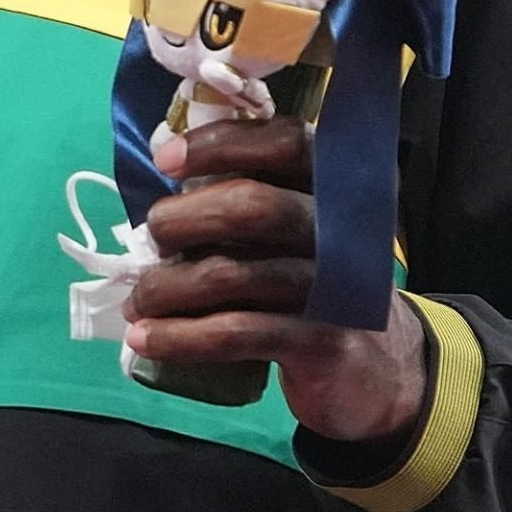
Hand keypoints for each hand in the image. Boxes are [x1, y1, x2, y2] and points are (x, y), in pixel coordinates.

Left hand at [124, 120, 426, 445]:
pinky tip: (145, 339)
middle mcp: (339, 229)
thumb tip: (161, 197)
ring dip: (168, 287)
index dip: (220, 144)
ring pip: (234, 274)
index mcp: (332, 187)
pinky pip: (237, 333)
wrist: (374, 368)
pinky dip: (180, 336)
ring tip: (137, 302)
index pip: (283, 142)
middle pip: (251, 205)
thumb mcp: (293, 232)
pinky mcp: (320, 342)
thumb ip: (246, 200)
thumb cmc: (309, 281)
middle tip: (152, 239)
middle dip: (183, 219)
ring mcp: (333, 288)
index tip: (166, 160)